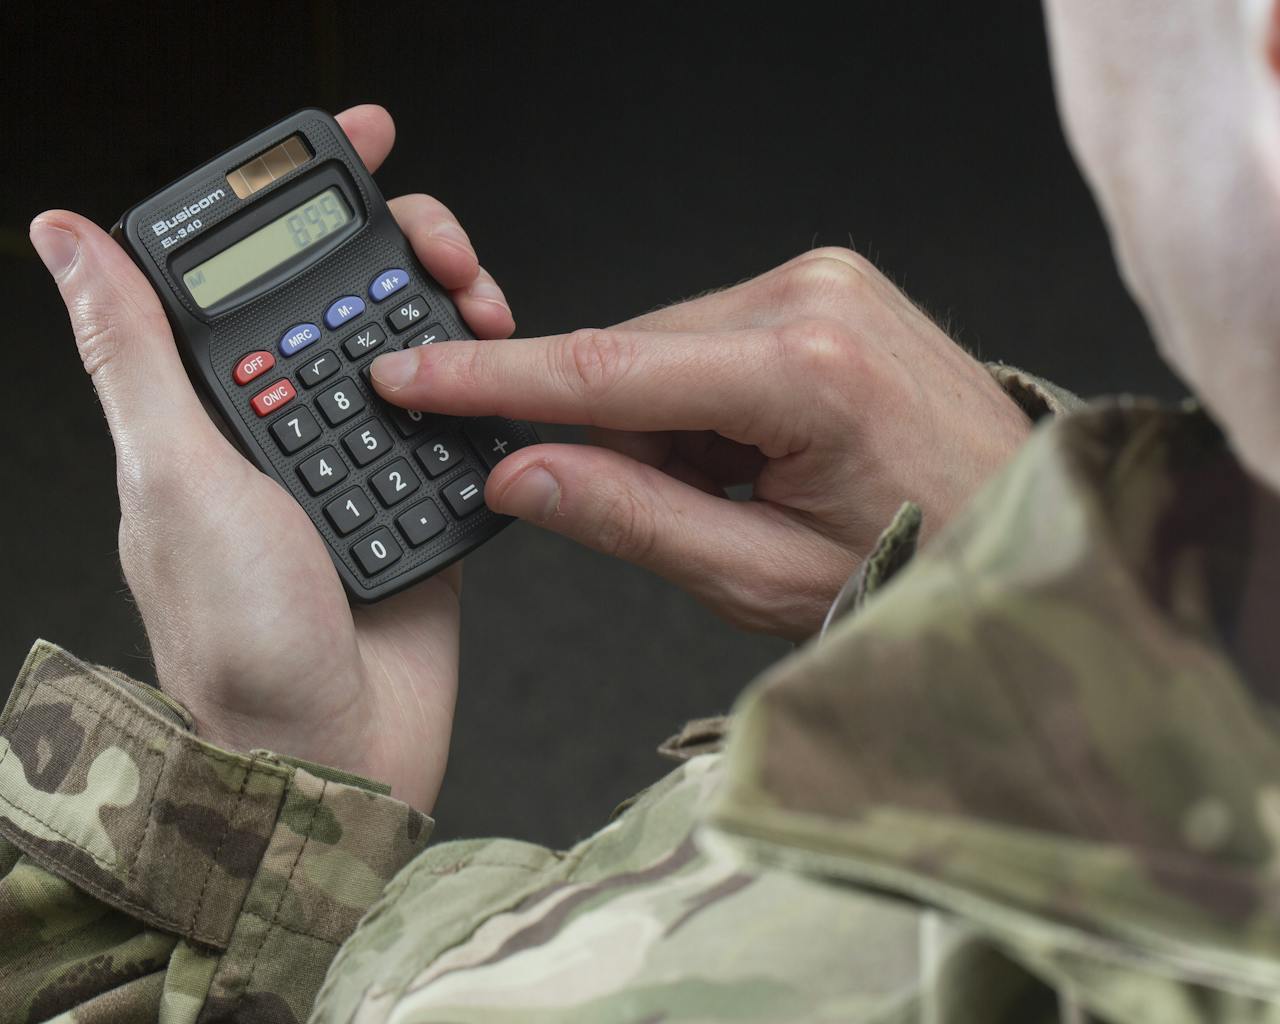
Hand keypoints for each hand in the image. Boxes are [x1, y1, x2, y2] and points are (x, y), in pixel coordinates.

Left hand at [30, 106, 514, 812]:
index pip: (256, 270)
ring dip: (456, 311)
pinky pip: (465, 420)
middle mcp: (285, 425)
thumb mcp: (178, 481)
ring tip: (486, 309)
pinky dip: (490, 388)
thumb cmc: (242, 639)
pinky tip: (505, 372)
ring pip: (417, 347)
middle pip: (351, 295)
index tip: (362, 143)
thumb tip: (63, 238)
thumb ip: (138, 356)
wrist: (339, 756)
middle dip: (406, 247)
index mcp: (213, 408)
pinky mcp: (423, 497)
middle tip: (448, 249)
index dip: (304, 194)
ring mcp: (361, 459)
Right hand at [369, 248, 1030, 640]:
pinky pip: (711, 337)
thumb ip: (628, 518)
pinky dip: (698, 402)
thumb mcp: (759, 574)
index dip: (490, 379)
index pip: (604, 369)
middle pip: (632, 355)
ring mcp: (824, 278)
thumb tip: (519, 474)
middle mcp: (811, 295)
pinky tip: (748, 456)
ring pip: (665, 347)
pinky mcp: (827, 286)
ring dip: (659, 424)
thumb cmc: (916, 561)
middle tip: (646, 512)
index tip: (409, 374)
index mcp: (803, 371)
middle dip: (604, 435)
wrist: (1021, 528)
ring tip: (734, 494)